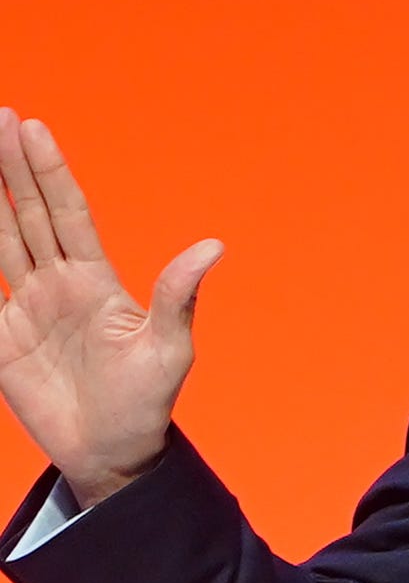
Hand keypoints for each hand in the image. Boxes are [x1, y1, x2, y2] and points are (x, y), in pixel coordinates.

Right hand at [0, 109, 223, 508]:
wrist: (113, 454)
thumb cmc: (148, 402)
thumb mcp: (169, 348)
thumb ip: (178, 295)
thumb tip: (214, 245)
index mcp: (95, 280)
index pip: (66, 212)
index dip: (49, 171)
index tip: (32, 128)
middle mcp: (56, 285)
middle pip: (27, 215)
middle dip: (8, 169)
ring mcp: (24, 310)